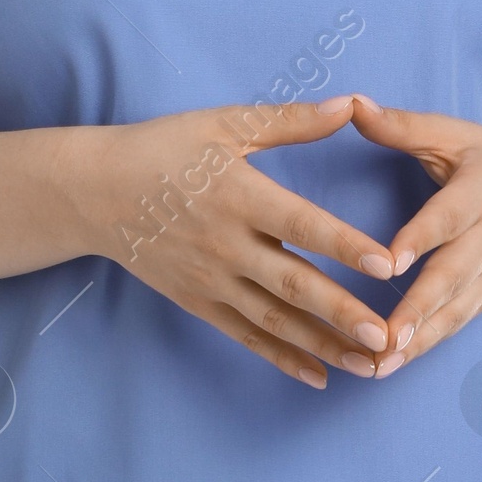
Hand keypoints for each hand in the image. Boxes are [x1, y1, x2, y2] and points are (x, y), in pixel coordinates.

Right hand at [81, 94, 397, 389]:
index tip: (387, 265)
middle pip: (292, 282)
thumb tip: (351, 105)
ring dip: (324, 344)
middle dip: (342, 312)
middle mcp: (227, 244)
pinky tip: (320, 377)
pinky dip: (283, 358)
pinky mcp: (199, 302)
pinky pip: (246, 335)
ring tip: (370, 364)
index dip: (345, 245)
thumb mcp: (224, 125)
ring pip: (276, 319)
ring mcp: (211, 279)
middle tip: (385, 335)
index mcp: (240, 195)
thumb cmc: (164, 149)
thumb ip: (291, 120)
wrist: (94, 192)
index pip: (302, 225)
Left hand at [346, 95, 481, 375]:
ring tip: (379, 365)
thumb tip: (353, 104)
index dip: (421, 239)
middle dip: (419, 309)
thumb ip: (402, 126)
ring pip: (455, 311)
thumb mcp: (453, 134)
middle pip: (453, 276)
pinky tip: (390, 366)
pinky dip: (425, 348)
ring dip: (418, 341)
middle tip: (384, 337)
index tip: (390, 262)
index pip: (447, 217)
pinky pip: (455, 325)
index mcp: (480, 191)